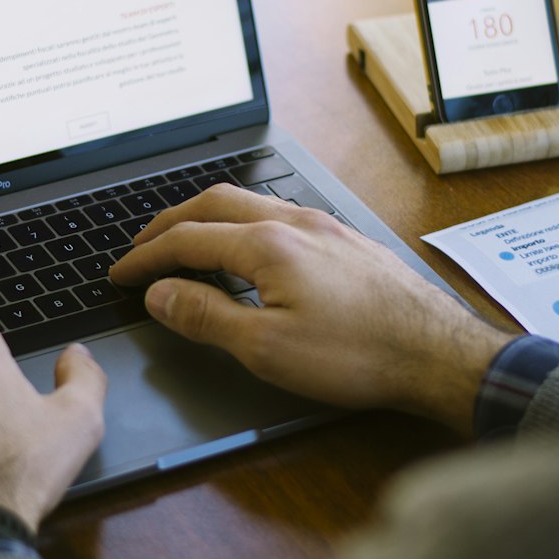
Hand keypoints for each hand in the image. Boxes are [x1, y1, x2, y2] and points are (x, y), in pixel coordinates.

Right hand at [110, 186, 512, 434]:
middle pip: (214, 203)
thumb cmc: (359, 355)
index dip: (147, 257)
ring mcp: (324, 226)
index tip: (120, 273)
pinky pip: (279, 213)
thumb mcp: (267, 349)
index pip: (187, 239)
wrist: (438, 353)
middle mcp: (295, 221)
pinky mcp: (345, 240)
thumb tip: (161, 293)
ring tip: (186, 240)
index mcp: (268, 244)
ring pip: (250, 203)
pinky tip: (248, 247)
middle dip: (170, 222)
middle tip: (141, 246)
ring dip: (207, 216)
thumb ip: (207, 316)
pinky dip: (243, 222)